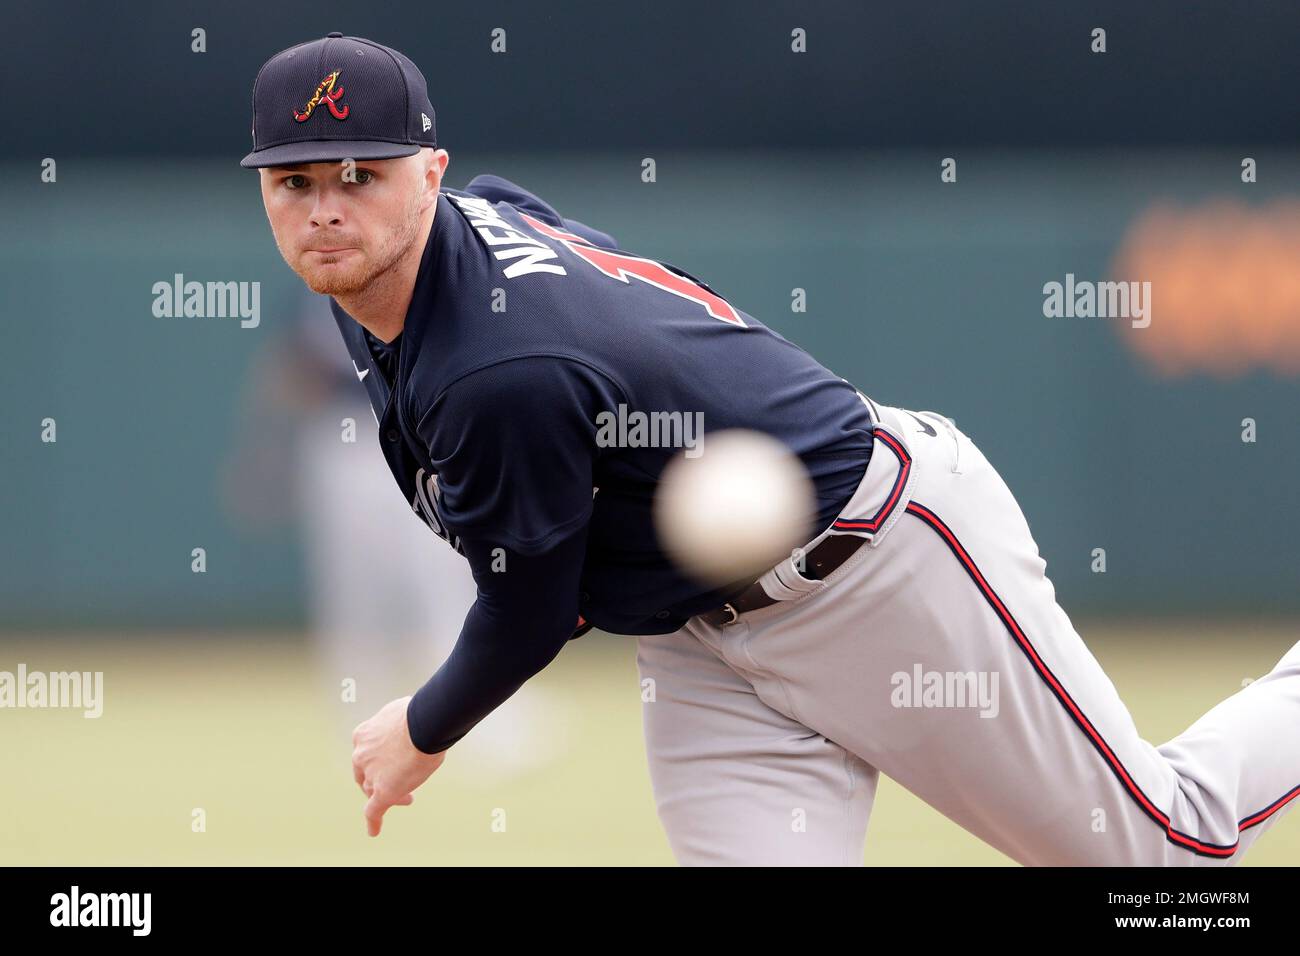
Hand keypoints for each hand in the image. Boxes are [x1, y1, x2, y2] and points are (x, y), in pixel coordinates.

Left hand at [351, 696, 446, 835]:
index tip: (392, 763)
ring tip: (406, 798)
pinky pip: (373, 811)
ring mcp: (371, 774)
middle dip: (381, 778)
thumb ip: (397, 726)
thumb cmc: (419, 714)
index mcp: (363, 735)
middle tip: (399, 782)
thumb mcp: (401, 714)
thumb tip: (411, 722)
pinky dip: (373, 821)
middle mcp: (361, 755)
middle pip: (367, 774)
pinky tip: (374, 830)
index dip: (378, 761)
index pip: (366, 754)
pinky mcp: (382, 792)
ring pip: (373, 790)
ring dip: (389, 794)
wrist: (424, 723)